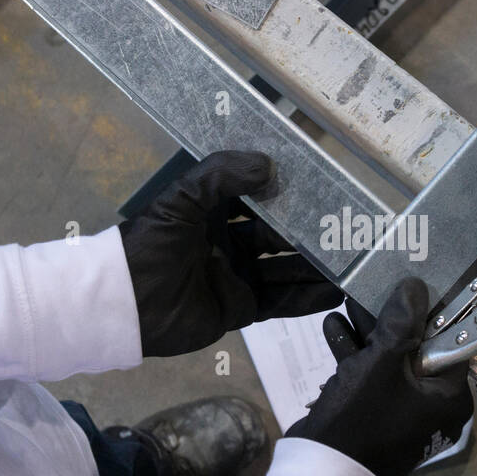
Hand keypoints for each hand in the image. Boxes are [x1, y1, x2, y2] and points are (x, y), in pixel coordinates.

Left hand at [119, 150, 341, 356]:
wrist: (126, 303)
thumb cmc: (150, 245)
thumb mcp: (181, 199)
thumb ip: (222, 175)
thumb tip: (270, 166)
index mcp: (212, 214)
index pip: (258, 199)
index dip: (285, 193)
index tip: (319, 185)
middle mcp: (228, 243)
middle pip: (278, 235)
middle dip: (309, 231)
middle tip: (345, 225)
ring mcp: (236, 277)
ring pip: (285, 268)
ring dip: (315, 265)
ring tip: (350, 258)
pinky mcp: (240, 308)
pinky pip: (280, 302)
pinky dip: (307, 298)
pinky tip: (334, 292)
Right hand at [286, 277, 472, 475]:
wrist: (321, 473)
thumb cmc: (362, 417)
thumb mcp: (382, 362)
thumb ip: (401, 321)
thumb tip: (415, 286)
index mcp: (450, 398)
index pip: (450, 343)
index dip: (430, 312)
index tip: (412, 285)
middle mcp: (433, 406)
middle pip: (416, 350)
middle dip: (388, 320)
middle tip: (372, 290)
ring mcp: (403, 414)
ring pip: (389, 363)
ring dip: (366, 335)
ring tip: (346, 302)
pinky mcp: (376, 419)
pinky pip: (372, 380)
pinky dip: (355, 357)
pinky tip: (333, 328)